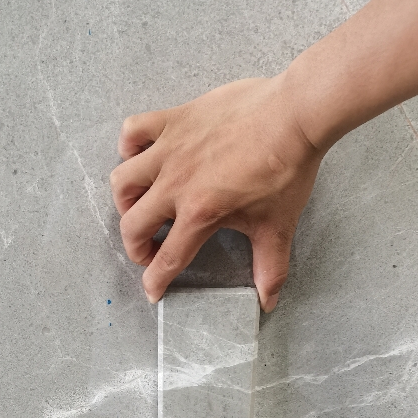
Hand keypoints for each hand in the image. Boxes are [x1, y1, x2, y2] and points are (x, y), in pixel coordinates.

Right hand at [110, 75, 323, 310]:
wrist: (294, 116)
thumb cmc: (286, 168)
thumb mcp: (277, 226)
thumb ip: (270, 268)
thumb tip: (269, 302)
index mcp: (200, 213)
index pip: (167, 258)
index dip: (155, 281)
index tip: (153, 290)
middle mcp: (176, 183)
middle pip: (133, 225)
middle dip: (137, 247)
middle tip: (150, 249)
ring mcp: (171, 149)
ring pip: (123, 181)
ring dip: (126, 201)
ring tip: (141, 206)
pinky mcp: (174, 120)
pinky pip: (133, 130)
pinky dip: (130, 146)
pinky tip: (141, 156)